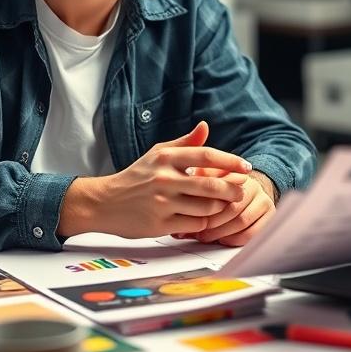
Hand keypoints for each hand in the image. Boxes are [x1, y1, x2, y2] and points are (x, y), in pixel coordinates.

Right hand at [57, 121, 249, 238]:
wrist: (104, 202)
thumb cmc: (135, 177)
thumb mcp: (157, 154)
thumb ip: (185, 143)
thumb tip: (206, 126)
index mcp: (166, 158)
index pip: (207, 155)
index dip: (231, 161)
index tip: (246, 167)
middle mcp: (165, 179)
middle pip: (212, 184)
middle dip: (233, 188)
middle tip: (241, 190)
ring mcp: (162, 203)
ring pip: (206, 207)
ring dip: (220, 207)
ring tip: (223, 205)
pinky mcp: (160, 225)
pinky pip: (194, 225)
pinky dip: (203, 222)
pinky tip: (203, 218)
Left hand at [179, 170, 276, 246]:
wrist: (248, 190)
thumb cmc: (222, 188)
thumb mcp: (207, 179)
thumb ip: (194, 185)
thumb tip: (177, 201)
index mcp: (237, 174)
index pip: (221, 190)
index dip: (204, 205)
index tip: (189, 216)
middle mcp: (253, 186)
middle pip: (232, 208)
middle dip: (211, 223)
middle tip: (196, 231)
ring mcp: (263, 200)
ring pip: (241, 221)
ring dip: (221, 233)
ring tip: (205, 237)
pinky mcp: (270, 215)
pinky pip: (252, 233)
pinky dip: (234, 239)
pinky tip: (222, 240)